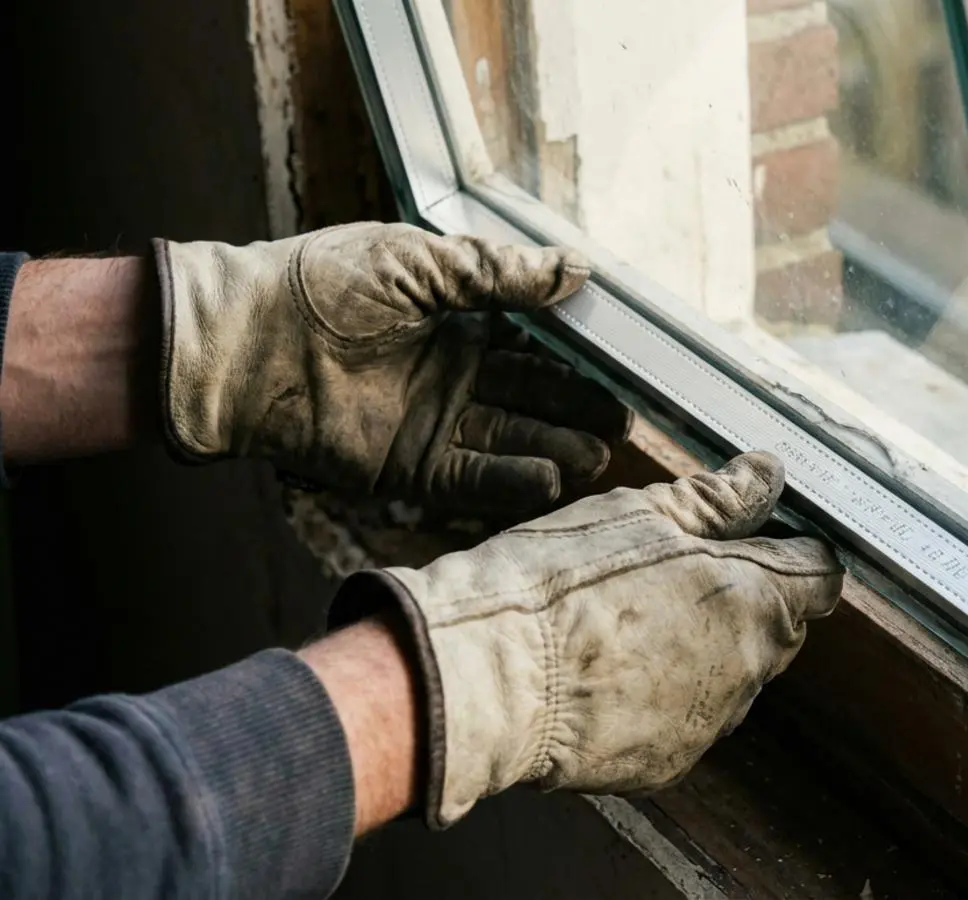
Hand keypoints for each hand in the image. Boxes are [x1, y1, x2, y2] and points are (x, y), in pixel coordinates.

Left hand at [154, 222, 631, 515]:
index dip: (578, 358)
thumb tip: (578, 269)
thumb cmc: (325, 284)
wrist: (246, 339)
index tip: (624, 367)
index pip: (533, 345)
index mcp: (455, 321)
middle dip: (578, 411)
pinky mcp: (405, 467)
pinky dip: (510, 481)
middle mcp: (450, 376)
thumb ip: (501, 274)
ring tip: (599, 456)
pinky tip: (550, 479)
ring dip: (554, 450)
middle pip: (531, 399)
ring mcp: (429, 424)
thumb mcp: (423, 261)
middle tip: (623, 424)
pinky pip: (470, 478)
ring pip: (509, 441)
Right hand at [329, 451, 843, 827]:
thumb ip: (718, 499)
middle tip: (674, 570)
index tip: (756, 536)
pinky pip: (683, 719)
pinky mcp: (667, 764)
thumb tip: (766, 475)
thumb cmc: (559, 586)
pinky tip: (607, 671)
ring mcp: (709, 724)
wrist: (486, 682)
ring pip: (730, 675)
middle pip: (778, 627)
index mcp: (755, 599)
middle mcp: (748, 670)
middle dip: (745, 598)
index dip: (792, 549)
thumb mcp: (640, 515)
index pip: (820, 573)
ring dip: (701, 648)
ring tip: (627, 620)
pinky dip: (658, 695)